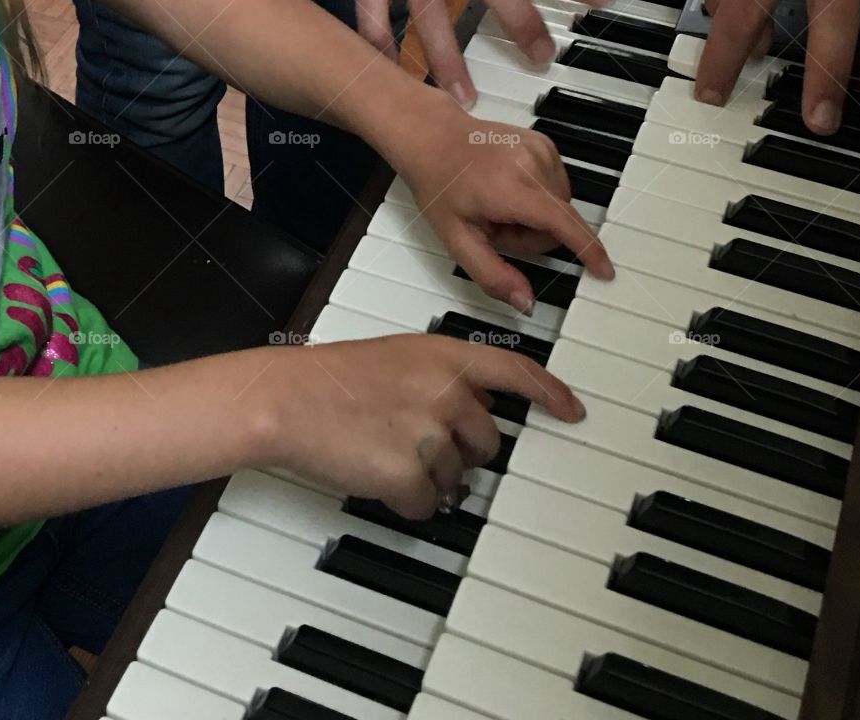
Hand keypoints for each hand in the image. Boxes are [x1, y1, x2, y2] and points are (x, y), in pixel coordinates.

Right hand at [269, 335, 584, 518]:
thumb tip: (471, 409)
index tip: (572, 409)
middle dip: (462, 449)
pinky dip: (405, 500)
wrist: (288, 399)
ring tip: (386, 449)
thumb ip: (442, 376)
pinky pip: (426, 504)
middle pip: (488, 439)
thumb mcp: (400, 357)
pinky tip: (376, 473)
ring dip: (429, 475)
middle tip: (419, 438)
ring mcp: (430, 432)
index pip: (517, 372)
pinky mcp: (408, 472)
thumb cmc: (335, 379)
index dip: (551, 393)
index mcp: (446, 355)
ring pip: (456, 476)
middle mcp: (446, 390)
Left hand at [391, 95, 613, 310]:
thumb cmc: (441, 184)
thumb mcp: (456, 239)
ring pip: (560, 206)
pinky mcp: (545, 144)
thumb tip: (525, 301)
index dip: (587, 250)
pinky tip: (510, 190)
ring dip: (537, 216)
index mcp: (509, 187)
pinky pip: (557, 186)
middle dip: (532, 236)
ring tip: (501, 205)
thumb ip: (492, 275)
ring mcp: (540, 148)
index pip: (561, 223)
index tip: (605, 269)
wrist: (435, 139)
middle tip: (496, 226)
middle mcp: (530, 162)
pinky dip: (539, 196)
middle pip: (559, 222)